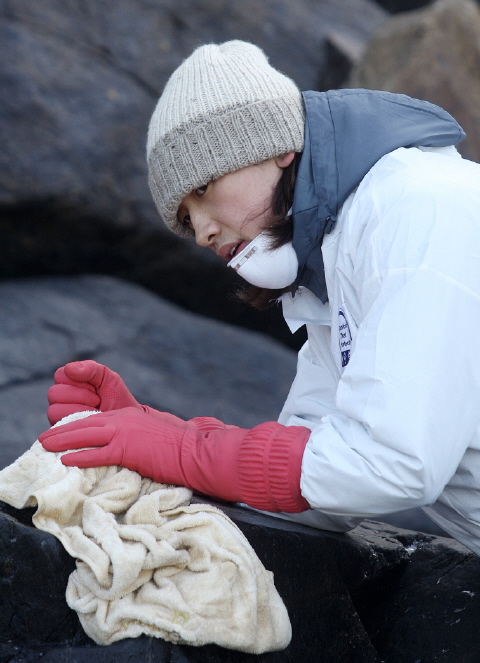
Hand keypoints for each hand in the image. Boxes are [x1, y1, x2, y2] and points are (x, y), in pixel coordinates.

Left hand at [39, 407, 190, 484]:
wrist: (193, 451)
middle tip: (44, 438)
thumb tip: (122, 450)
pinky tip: (67, 460)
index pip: (96, 420)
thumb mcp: (151, 436)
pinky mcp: (128, 449)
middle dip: (62, 431)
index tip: (61, 433)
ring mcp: (125, 433)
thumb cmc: (177, 448)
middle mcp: (124, 421)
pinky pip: (99, 453)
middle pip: (85, 424)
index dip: (76, 427)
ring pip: (87, 435)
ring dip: (63, 440)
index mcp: (129, 417)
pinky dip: (81, 456)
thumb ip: (134, 438)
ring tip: (45, 445)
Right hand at [47, 360, 142, 424]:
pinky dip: (79, 421)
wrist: (125, 424)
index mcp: (68, 383)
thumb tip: (68, 368)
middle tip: (97, 400)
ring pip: (54, 410)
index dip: (79, 381)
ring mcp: (58, 418)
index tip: (96, 387)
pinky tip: (91, 421)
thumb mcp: (108, 378)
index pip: (60, 375)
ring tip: (95, 412)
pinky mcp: (61, 433)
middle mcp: (59, 400)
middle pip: (55, 393)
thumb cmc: (116, 400)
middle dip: (81, 395)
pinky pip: (60, 425)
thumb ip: (91, 368)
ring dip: (80, 409)